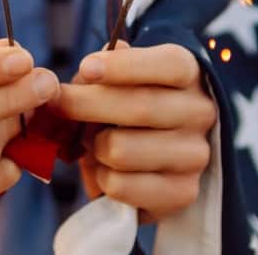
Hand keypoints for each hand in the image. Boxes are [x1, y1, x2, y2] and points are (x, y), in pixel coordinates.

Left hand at [55, 41, 216, 221]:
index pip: (168, 65)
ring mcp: (195, 155)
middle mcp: (200, 112)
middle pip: (139, 106)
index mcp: (190, 74)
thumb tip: (89, 71)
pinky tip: (107, 170)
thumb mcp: (119, 80)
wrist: (152, 161)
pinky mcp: (182, 193)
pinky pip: (120, 185)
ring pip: (121, 149)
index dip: (125, 66)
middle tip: (57, 105)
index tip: (86, 68)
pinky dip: (101, 178)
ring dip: (94, 147)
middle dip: (85, 104)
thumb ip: (103, 70)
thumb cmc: (128, 108)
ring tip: (93, 143)